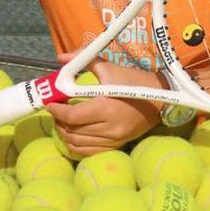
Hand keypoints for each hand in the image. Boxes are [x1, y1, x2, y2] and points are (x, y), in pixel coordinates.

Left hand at [45, 53, 165, 156]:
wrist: (160, 98)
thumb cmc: (133, 81)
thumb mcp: (109, 67)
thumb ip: (83, 60)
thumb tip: (60, 58)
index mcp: (106, 107)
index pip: (72, 116)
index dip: (56, 110)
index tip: (50, 102)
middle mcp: (109, 128)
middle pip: (72, 131)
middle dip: (58, 120)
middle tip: (55, 109)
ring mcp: (113, 139)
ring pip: (77, 143)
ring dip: (64, 133)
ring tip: (62, 120)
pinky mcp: (117, 145)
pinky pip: (88, 151)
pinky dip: (76, 145)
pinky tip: (72, 134)